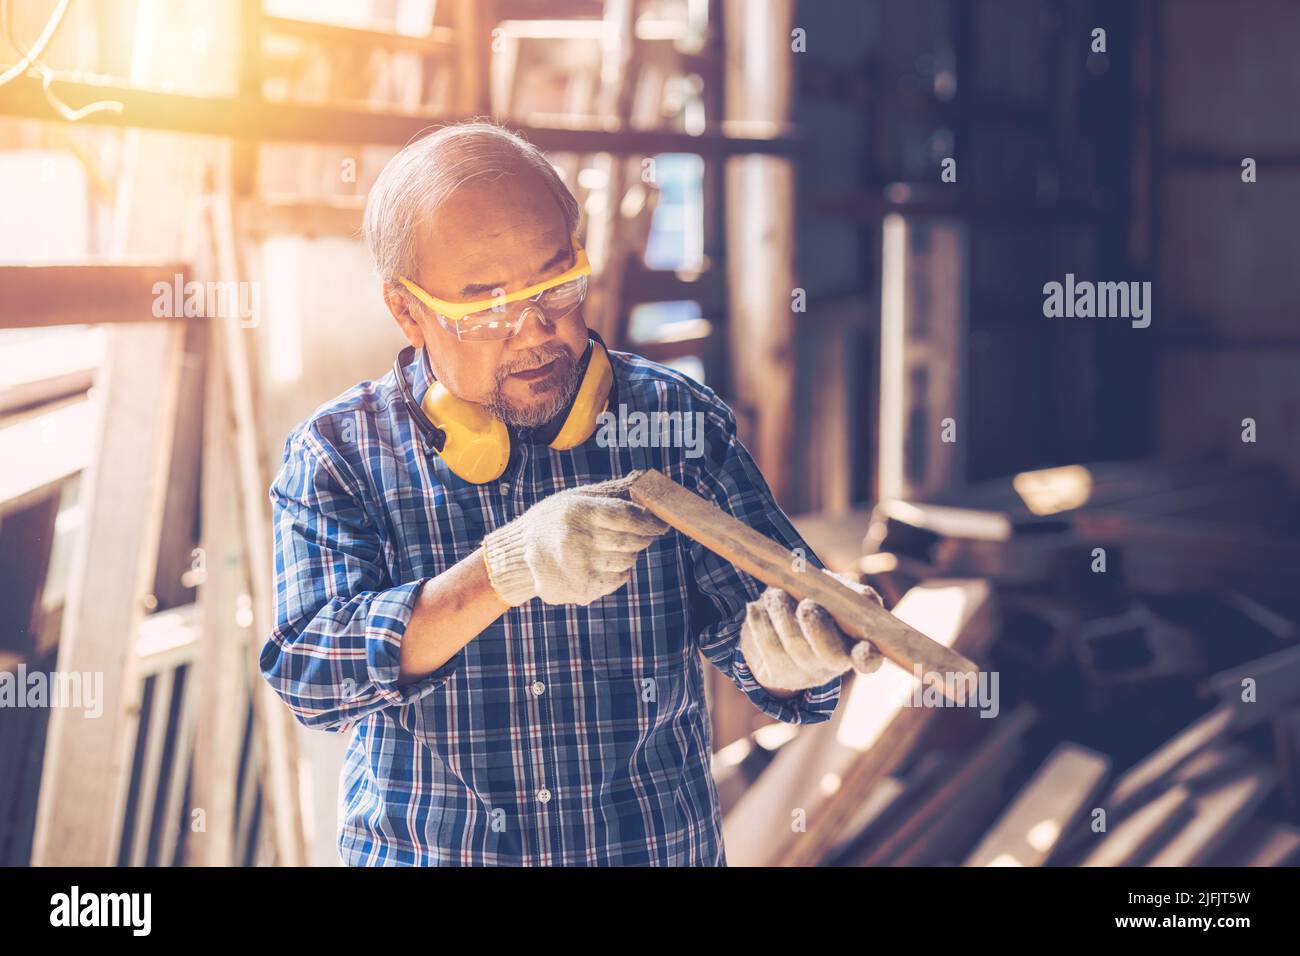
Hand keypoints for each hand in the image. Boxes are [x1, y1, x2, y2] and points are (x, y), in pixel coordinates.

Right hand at [482, 472, 668, 606]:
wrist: (518, 555)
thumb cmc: (554, 520)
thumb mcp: (575, 498)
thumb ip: (611, 493)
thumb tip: (646, 480)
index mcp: (578, 512)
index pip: (628, 517)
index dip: (650, 521)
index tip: (659, 523)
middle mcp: (577, 540)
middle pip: (632, 541)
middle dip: (643, 537)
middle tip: (642, 533)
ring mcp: (578, 568)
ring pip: (627, 561)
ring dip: (627, 554)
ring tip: (609, 547)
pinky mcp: (581, 589)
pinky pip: (617, 580)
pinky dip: (618, 572)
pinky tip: (601, 563)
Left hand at [740, 570, 884, 693]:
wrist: (782, 622)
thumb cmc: (822, 603)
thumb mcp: (842, 596)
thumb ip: (855, 596)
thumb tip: (863, 598)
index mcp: (857, 644)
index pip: (869, 659)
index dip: (868, 658)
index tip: (864, 649)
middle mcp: (835, 664)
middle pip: (831, 655)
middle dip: (817, 628)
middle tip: (807, 604)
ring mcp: (806, 672)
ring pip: (794, 646)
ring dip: (782, 614)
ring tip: (775, 593)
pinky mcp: (779, 673)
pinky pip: (768, 647)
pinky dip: (760, 622)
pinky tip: (755, 607)